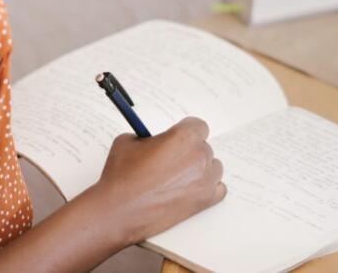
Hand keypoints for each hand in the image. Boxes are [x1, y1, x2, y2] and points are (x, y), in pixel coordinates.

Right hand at [91, 116, 226, 244]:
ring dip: (200, 170)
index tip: (177, 138)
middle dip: (189, 152)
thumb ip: (148, 136)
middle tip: (170, 161)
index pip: (198, 126)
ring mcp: (205, 180)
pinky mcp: (205, 201)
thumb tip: (154, 140)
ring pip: (213, 167)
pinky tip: (191, 189)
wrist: (119, 210)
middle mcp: (199, 157)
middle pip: (204, 147)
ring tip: (178, 178)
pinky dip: (207, 188)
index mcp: (184, 137)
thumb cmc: (123, 177)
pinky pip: (219, 189)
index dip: (186, 132)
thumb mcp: (128, 141)